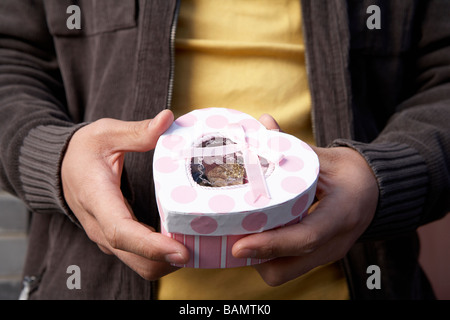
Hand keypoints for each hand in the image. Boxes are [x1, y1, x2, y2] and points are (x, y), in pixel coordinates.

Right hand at [61, 110, 188, 279]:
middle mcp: (100, 226)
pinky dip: (159, 257)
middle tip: (200, 249)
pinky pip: (138, 257)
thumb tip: (167, 119)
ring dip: (165, 262)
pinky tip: (181, 243)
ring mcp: (107, 237)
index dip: (151, 245)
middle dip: (166, 261)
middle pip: (134, 258)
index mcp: (97, 198)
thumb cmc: (82, 150)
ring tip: (196, 246)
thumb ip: (137, 131)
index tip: (180, 250)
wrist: (60, 168)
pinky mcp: (115, 239)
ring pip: (137, 264)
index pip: (121, 231)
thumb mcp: (106, 133)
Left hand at [232, 114, 378, 285]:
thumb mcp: (325, 156)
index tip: (237, 245)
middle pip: (287, 268)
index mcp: (341, 214)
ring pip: (284, 273)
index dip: (270, 244)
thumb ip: (292, 145)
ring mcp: (327, 254)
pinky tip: (256, 236)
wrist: (376, 191)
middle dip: (255, 257)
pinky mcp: (319, 257)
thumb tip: (263, 122)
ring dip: (259, 260)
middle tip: (231, 234)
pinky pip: (288, 267)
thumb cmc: (351, 171)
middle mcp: (334, 243)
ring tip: (241, 233)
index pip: (304, 237)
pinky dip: (268, 258)